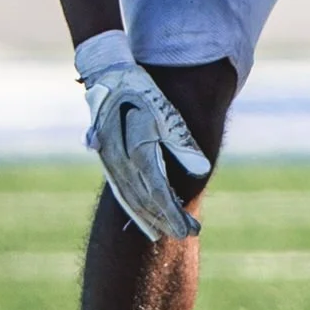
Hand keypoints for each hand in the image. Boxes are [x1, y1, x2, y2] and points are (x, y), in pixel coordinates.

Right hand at [75, 30, 210, 240]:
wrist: (106, 75)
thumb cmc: (139, 90)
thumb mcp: (164, 111)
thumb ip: (181, 142)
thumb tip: (203, 170)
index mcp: (137, 152)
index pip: (159, 193)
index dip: (174, 213)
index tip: (188, 229)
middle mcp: (121, 163)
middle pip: (145, 201)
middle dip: (165, 220)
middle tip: (186, 233)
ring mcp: (111, 163)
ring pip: (131, 199)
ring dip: (148, 218)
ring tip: (164, 233)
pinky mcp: (108, 160)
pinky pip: (122, 190)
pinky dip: (133, 207)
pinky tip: (142, 215)